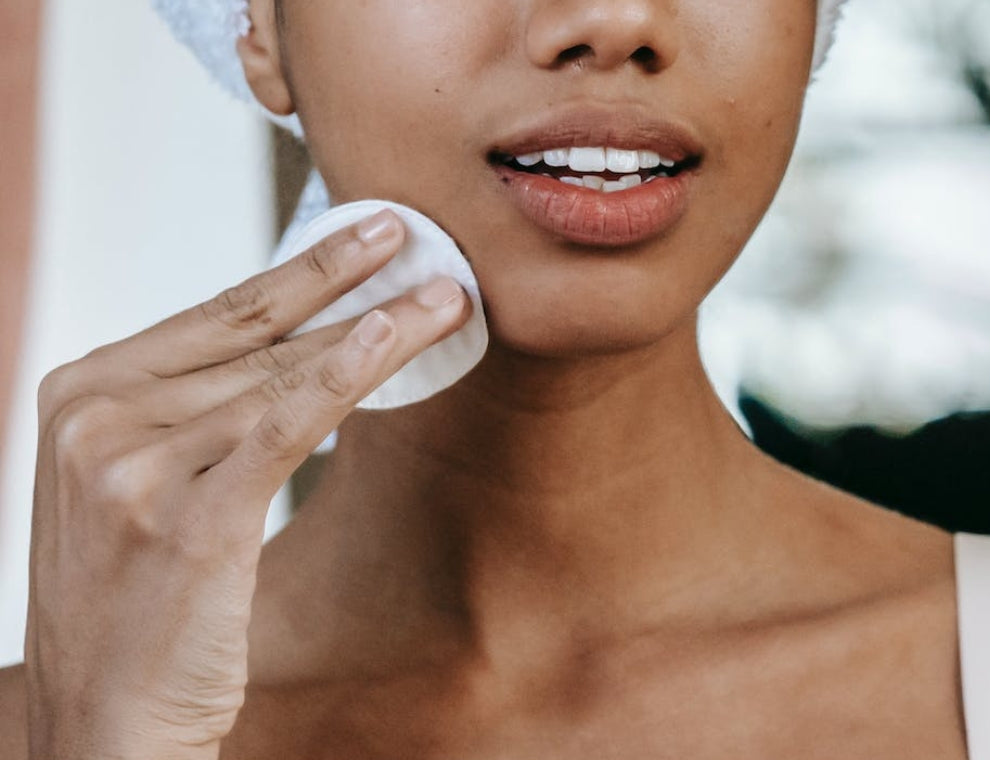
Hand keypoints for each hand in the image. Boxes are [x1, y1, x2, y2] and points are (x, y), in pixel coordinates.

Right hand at [24, 210, 470, 759]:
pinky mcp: (189, 519)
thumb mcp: (143, 482)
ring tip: (443, 295)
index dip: (301, 270)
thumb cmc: (136, 600)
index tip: (366, 234)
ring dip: (374, 327)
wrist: (104, 719)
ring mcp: (134, 466)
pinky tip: (390, 337)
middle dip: (346, 281)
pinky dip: (344, 376)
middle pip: (253, 334)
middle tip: (413, 235)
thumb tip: (307, 347)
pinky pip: (284, 426)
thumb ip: (200, 410)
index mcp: (80, 394)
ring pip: (281, 374)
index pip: (216, 314)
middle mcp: (96, 417)